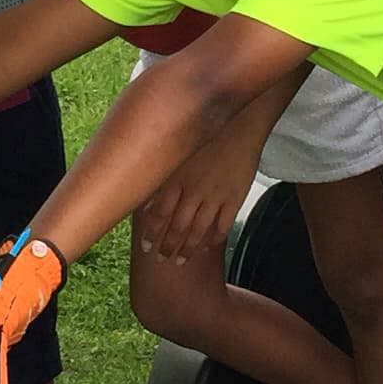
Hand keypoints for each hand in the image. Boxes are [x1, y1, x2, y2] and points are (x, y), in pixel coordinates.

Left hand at [138, 130, 259, 266]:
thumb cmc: (205, 134)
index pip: (159, 214)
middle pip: (177, 227)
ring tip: (181, 260)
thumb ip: (160, 173)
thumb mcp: (177, 150)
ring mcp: (216, 196)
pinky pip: (223, 225)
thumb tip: (142, 193)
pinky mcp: (235, 197)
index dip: (151, 234)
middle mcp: (194, 190)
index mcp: (177, 178)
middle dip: (167, 246)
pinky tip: (207, 247)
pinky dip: (214, 239)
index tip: (146, 247)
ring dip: (188, 248)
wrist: (240, 124)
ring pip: (199, 230)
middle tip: (162, 259)